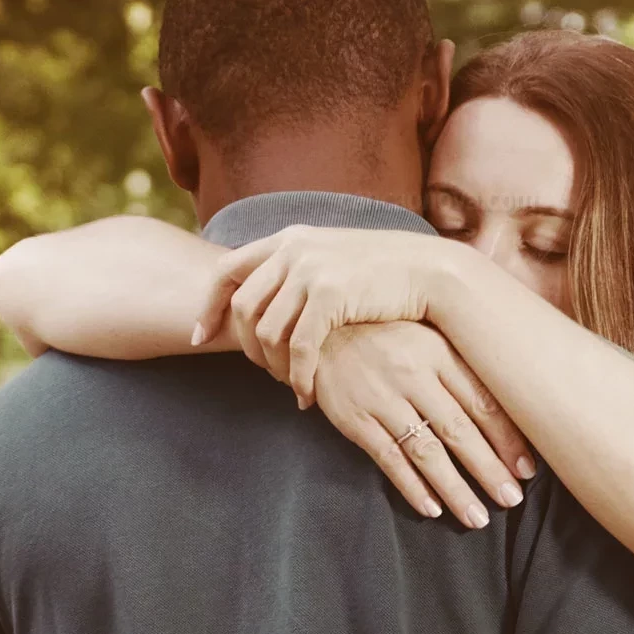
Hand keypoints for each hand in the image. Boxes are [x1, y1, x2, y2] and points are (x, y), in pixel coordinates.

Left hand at [193, 225, 457, 398]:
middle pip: (242, 307)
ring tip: (291, 386)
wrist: (431, 271)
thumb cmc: (385, 273)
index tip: (201, 337)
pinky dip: (299, 376)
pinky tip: (307, 395)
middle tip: (262, 374)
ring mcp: (311, 270)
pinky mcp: (331, 294)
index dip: (209, 306)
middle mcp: (293, 249)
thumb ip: (299, 271)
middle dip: (244, 348)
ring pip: (267, 332)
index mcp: (289, 238)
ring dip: (274, 368)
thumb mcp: (332, 259)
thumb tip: (270, 300)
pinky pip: (299, 347)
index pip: (227, 270)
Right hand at [312, 321, 536, 525]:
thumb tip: (511, 402)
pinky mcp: (354, 418)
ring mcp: (382, 398)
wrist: (321, 330)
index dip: (508, 438)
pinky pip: (389, 458)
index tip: (527, 468)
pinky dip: (411, 486)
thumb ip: (462, 365)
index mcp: (438, 352)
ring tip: (477, 518)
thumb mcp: (427, 336)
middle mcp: (413, 375)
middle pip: (459, 430)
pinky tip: (432, 508)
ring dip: (455, 489)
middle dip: (489, 470)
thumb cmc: (387, 334)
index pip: (482, 401)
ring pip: (426, 451)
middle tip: (512, 499)